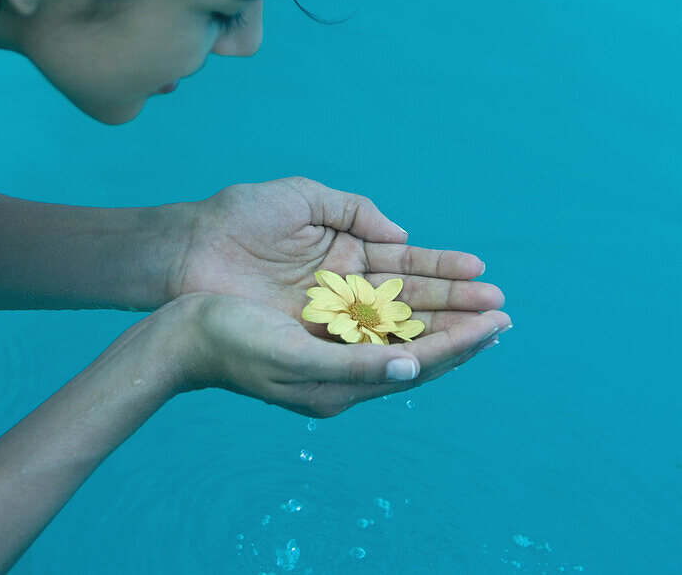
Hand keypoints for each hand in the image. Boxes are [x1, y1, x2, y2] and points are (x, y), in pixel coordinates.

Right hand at [159, 289, 507, 417]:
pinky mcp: (317, 334)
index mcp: (341, 385)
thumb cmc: (232, 340)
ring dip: (439, 318)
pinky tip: (420, 302)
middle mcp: (343, 372)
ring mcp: (331, 354)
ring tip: (476, 305)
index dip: (460, 342)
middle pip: (417, 350)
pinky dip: (405, 311)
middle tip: (504, 312)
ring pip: (400, 334)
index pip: (417, 362)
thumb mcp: (294, 356)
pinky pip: (374, 324)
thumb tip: (413, 362)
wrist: (182, 334)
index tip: (498, 322)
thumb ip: (355, 363)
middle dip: (461, 330)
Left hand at [160, 176, 509, 340]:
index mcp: (347, 252)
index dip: (445, 270)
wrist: (186, 250)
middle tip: (501, 312)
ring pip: (395, 330)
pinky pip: (360, 350)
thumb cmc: (238, 216)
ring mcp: (329, 320)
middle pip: (411, 302)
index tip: (482, 274)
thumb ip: (354, 210)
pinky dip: (397, 352)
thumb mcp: (302, 196)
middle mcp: (345, 291)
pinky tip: (432, 352)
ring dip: (440, 332)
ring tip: (485, 333)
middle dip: (456, 306)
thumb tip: (403, 237)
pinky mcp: (309, 344)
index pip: (407, 265)